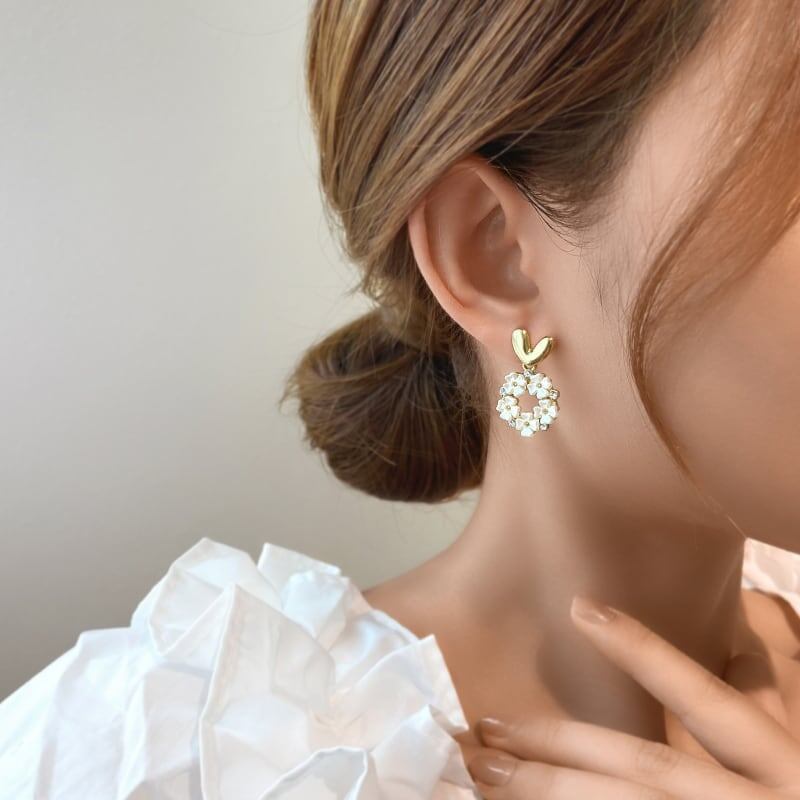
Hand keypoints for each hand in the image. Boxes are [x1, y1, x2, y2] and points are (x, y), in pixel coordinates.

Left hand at [466, 596, 799, 798]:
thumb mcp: (792, 767)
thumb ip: (760, 727)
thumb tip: (724, 672)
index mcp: (788, 774)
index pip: (710, 704)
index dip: (645, 654)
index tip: (582, 610)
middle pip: (646, 769)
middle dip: (561, 746)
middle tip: (485, 725)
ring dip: (549, 793)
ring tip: (485, 775)